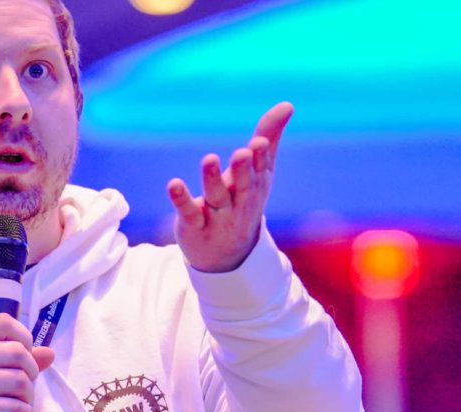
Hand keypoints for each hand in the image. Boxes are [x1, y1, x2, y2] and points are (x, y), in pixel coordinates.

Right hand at [0, 314, 56, 411]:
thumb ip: (8, 355)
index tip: (25, 351)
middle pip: (18, 353)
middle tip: (23, 383)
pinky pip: (18, 409)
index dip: (23, 335)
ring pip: (21, 382)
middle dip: (31, 370)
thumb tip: (49, 353)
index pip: (2, 322)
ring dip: (28, 395)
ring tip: (17, 401)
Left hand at [167, 102, 293, 272]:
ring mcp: (218, 217)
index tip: (258, 142)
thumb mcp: (259, 173)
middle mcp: (239, 202)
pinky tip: (173, 184)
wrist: (228, 258)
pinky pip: (189, 213)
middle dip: (243, 170)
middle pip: (243, 186)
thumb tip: (288, 104)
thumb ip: (269, 138)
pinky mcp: (194, 227)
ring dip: (213, 179)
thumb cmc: (244, 203)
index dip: (260, 157)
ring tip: (209, 159)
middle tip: (241, 152)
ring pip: (216, 198)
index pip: (260, 170)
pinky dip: (182, 200)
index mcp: (256, 187)